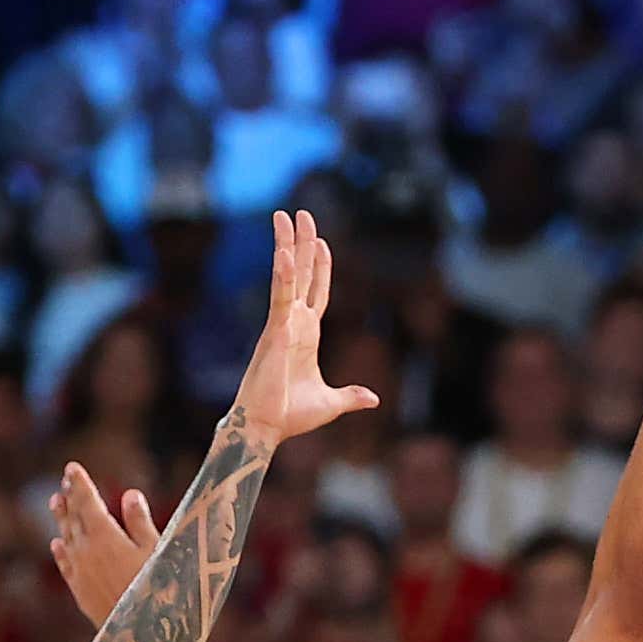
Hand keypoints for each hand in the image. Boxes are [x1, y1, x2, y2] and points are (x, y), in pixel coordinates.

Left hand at [47, 463, 161, 621]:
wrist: (140, 636)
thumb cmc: (157, 590)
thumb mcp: (157, 552)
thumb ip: (140, 522)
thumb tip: (130, 494)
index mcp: (105, 535)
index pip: (87, 501)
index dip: (80, 483)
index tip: (72, 467)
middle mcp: (85, 550)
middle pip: (74, 517)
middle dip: (70, 497)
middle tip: (64, 480)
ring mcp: (79, 572)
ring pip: (66, 538)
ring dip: (61, 519)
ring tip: (55, 502)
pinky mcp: (79, 592)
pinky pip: (65, 565)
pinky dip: (60, 551)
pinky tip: (57, 544)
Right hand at [228, 211, 378, 448]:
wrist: (268, 429)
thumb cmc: (291, 416)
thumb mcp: (331, 403)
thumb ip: (351, 396)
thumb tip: (374, 399)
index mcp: (307, 335)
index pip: (317, 292)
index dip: (321, 267)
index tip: (322, 242)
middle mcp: (293, 323)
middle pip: (300, 274)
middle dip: (302, 242)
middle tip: (300, 213)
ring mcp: (282, 324)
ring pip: (287, 276)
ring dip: (287, 245)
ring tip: (284, 216)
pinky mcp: (275, 332)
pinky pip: (280, 298)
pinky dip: (282, 276)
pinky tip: (284, 252)